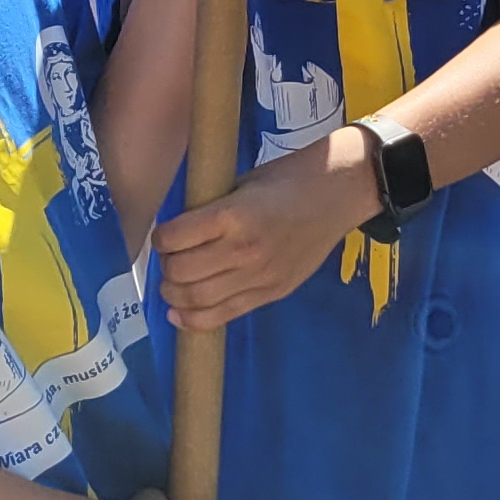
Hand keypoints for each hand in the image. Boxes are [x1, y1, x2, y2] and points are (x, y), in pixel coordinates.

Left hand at [157, 128, 372, 330]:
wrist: (338, 194)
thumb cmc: (289, 179)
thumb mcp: (243, 184)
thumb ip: (212, 210)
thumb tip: (178, 233)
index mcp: (233, 215)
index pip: (174, 238)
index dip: (160, 238)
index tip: (163, 236)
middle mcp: (243, 251)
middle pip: (181, 273)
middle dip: (165, 268)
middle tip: (168, 259)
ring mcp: (259, 277)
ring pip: (197, 300)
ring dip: (174, 295)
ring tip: (172, 284)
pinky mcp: (271, 294)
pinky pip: (223, 316)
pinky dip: (193, 320)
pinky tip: (180, 313)